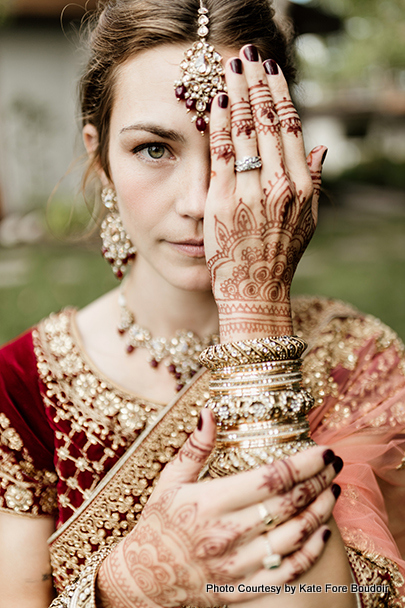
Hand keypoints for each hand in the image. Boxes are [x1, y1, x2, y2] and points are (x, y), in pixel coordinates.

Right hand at [97, 409, 340, 607]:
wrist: (144, 578)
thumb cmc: (158, 522)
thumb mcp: (170, 480)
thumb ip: (194, 446)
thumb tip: (211, 410)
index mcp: (210, 502)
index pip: (270, 478)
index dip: (304, 463)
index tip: (324, 450)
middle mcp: (226, 534)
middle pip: (288, 504)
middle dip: (319, 481)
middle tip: (336, 464)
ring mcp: (236, 565)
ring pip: (293, 537)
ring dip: (321, 512)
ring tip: (333, 491)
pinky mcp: (242, 588)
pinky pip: (286, 573)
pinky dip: (310, 553)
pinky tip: (322, 533)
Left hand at [204, 45, 326, 341]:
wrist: (254, 293)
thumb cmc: (281, 258)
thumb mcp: (309, 221)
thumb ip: (315, 181)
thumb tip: (323, 147)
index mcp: (301, 187)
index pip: (291, 129)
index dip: (280, 97)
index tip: (272, 73)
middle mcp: (277, 185)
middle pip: (266, 122)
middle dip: (256, 85)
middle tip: (248, 58)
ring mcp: (248, 192)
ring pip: (242, 132)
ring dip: (235, 95)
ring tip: (229, 69)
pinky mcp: (220, 202)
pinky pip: (219, 154)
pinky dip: (216, 125)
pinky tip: (213, 103)